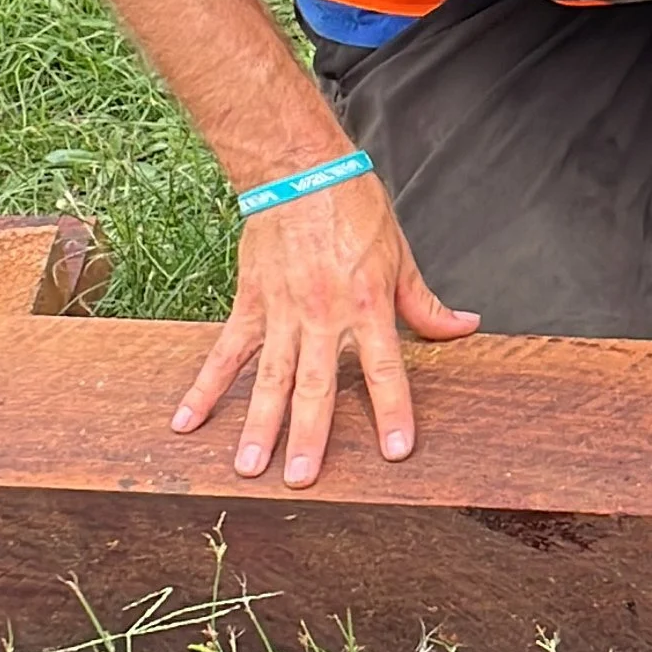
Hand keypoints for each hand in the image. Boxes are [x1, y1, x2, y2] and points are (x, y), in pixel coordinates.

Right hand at [172, 171, 479, 484]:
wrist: (299, 170)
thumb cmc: (355, 208)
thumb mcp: (401, 256)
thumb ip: (425, 304)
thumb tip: (464, 328)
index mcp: (368, 305)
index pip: (384, 369)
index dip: (392, 411)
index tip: (396, 452)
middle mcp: (323, 315)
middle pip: (317, 386)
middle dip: (309, 437)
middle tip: (301, 481)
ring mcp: (282, 312)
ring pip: (270, 378)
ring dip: (258, 426)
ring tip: (247, 468)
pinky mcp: (249, 303)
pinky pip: (226, 352)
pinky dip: (206, 387)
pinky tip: (187, 421)